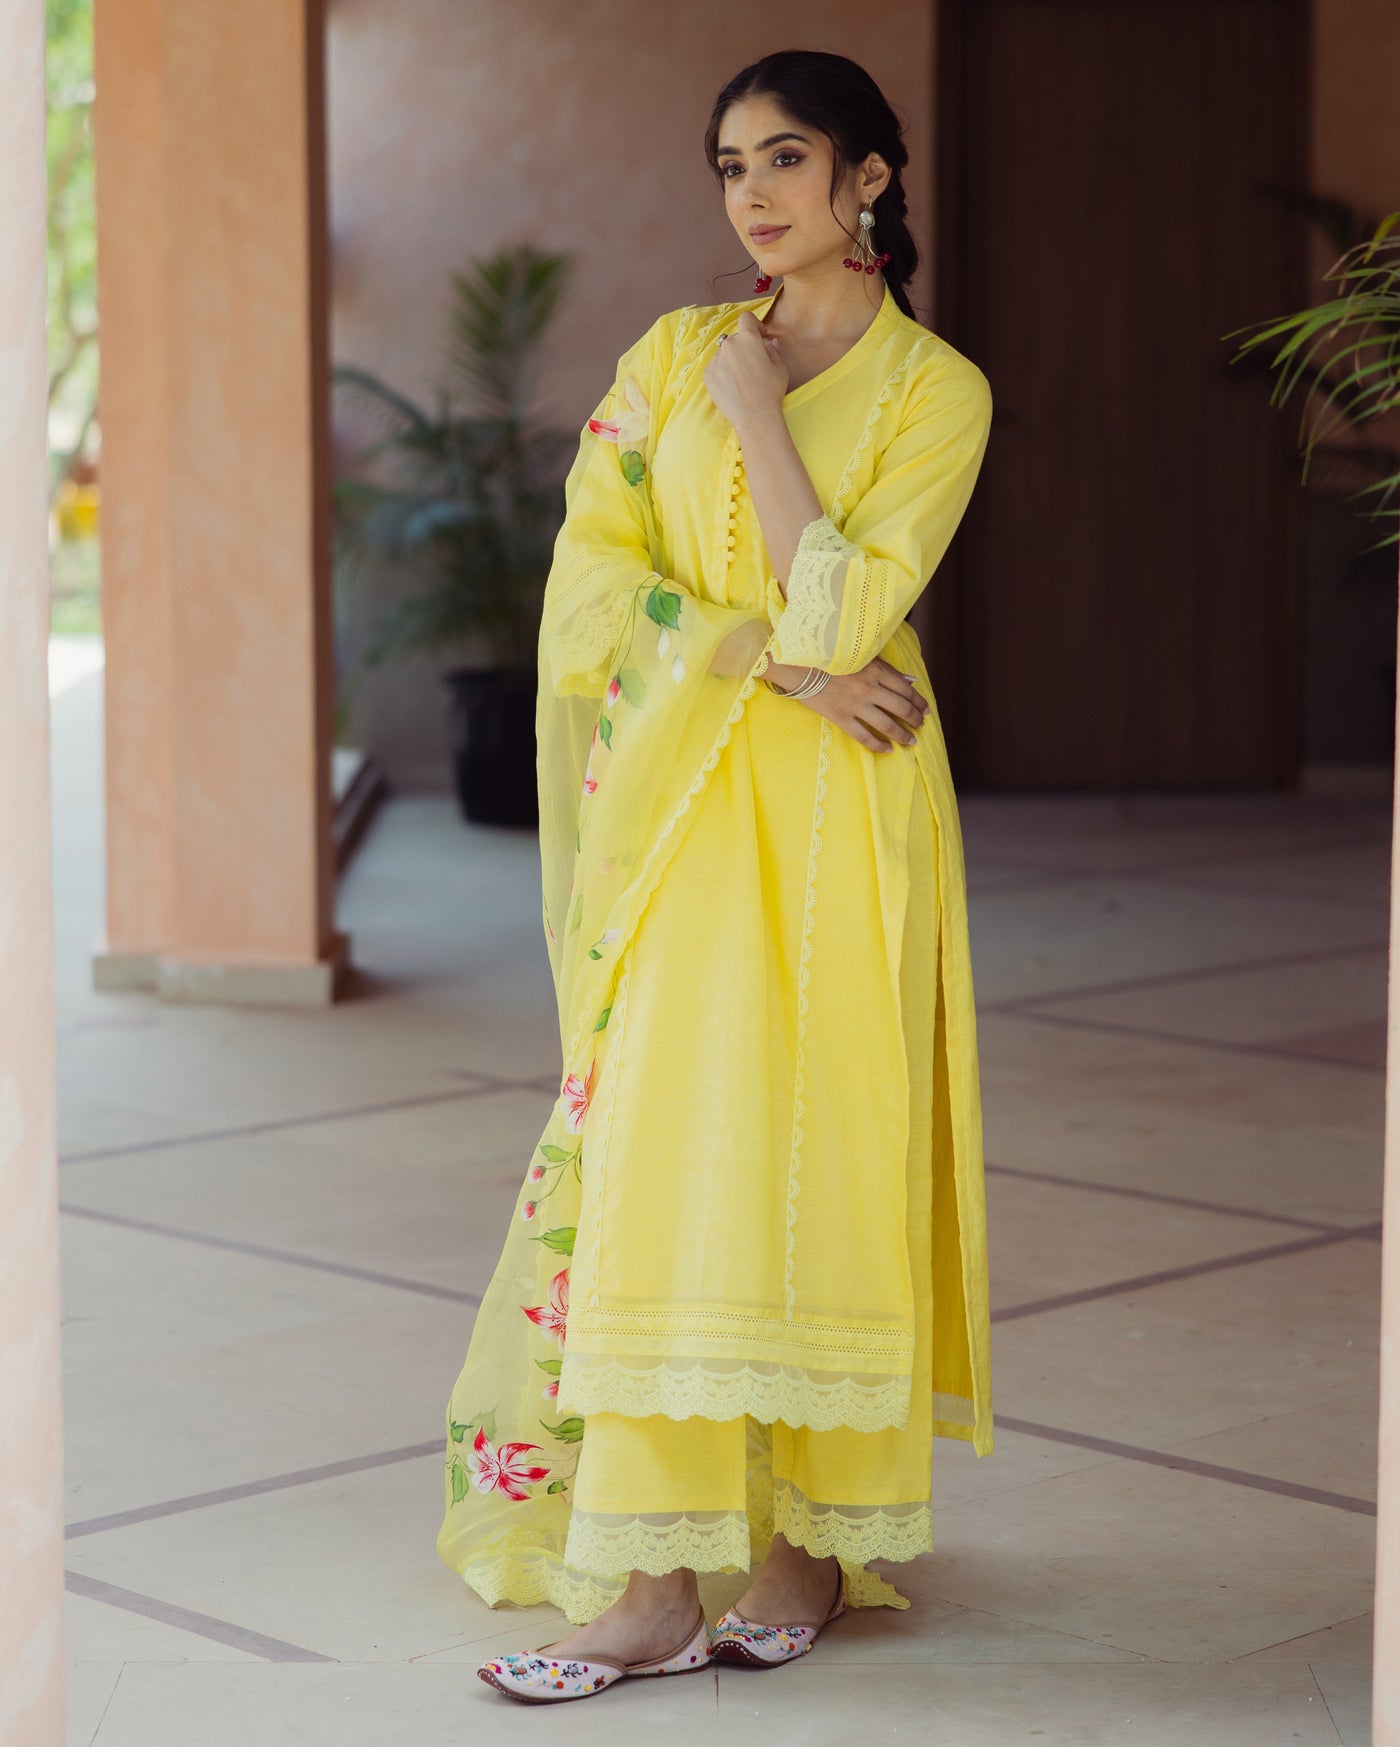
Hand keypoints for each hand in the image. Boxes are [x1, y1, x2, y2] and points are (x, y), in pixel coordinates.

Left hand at [702, 311, 787, 430]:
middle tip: (752, 365)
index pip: (746, 318)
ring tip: (742, 380)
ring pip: (724, 354)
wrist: (754, 417)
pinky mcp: (707, 375)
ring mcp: (716, 360)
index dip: (754, 324)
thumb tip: (768, 343)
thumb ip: (772, 350)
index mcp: (748, 338)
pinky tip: (733, 387)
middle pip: (735, 338)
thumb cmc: (770, 391)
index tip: (759, 335)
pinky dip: (722, 373)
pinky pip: (715, 368)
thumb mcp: (780, 367)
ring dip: (731, 361)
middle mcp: (729, 344)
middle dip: (743, 347)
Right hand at [770, 656, 929, 751]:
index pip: (906, 690)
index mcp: (877, 671)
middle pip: (901, 708)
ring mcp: (856, 705)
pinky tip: (888, 749)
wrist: (800, 665)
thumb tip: (910, 680)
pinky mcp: (841, 717)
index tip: (925, 709)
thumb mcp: (863, 657)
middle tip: (921, 726)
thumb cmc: (832, 657)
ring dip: (903, 735)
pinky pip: (864, 736)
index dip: (919, 701)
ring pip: (887, 725)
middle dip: (915, 719)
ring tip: (911, 741)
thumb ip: (887, 669)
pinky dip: (878, 745)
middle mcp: (870, 689)